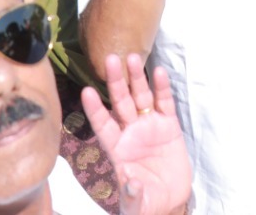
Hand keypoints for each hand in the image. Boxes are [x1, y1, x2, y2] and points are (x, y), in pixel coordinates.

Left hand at [82, 54, 192, 214]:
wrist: (169, 202)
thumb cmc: (146, 203)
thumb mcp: (137, 205)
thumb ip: (132, 196)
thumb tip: (130, 183)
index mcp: (117, 149)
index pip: (102, 124)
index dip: (95, 108)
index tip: (86, 91)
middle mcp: (130, 133)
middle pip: (120, 102)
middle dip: (115, 81)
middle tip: (110, 58)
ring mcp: (150, 127)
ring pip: (140, 97)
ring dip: (136, 77)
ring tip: (133, 56)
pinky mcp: (169, 126)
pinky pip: (164, 103)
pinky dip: (162, 88)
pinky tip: (159, 72)